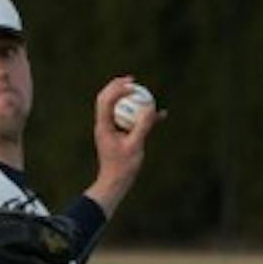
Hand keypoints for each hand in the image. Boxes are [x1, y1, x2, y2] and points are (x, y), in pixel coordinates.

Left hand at [87, 75, 164, 216]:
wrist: (114, 183)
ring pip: (116, 108)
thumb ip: (143, 125)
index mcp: (104, 126)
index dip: (118, 89)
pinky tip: (158, 115)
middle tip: (132, 80)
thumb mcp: (136, 145)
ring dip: (127, 98)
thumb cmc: (123, 167)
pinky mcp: (117, 136)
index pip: (106, 101)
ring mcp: (109, 130)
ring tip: (141, 90)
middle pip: (106, 99)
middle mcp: (104, 125)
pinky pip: (127, 120)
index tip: (133, 85)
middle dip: (117, 86)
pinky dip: (138, 115)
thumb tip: (151, 107)